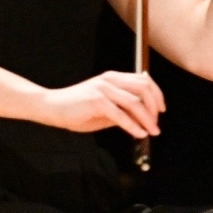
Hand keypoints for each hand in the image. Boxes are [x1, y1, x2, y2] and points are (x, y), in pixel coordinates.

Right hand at [36, 71, 165, 137]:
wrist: (51, 107)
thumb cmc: (77, 108)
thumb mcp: (105, 107)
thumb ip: (123, 107)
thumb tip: (144, 115)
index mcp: (114, 78)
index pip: (144, 80)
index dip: (157, 94)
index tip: (162, 110)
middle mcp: (110, 80)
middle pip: (144, 89)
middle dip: (155, 107)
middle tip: (157, 123)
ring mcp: (103, 89)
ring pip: (135, 102)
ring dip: (147, 119)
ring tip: (152, 131)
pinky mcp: (96, 101)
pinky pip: (121, 115)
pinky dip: (133, 126)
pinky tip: (138, 134)